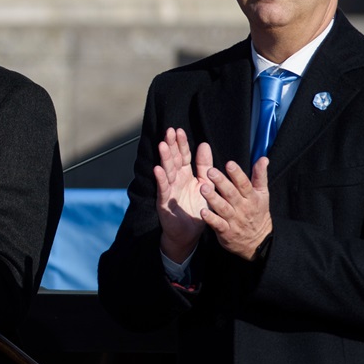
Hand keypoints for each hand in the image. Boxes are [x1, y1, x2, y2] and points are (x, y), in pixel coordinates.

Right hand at [154, 128, 212, 261]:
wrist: (189, 233)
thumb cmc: (196, 208)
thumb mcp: (205, 184)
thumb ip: (204, 166)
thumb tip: (204, 144)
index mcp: (186, 175)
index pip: (183, 156)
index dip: (181, 144)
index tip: (179, 131)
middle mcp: (176, 180)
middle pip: (173, 160)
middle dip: (171, 145)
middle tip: (169, 131)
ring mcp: (169, 190)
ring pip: (167, 171)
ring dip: (165, 158)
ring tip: (163, 145)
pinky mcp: (164, 201)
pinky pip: (163, 188)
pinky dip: (160, 179)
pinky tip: (158, 169)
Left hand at [201, 158, 271, 260]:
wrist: (259, 241)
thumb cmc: (258, 213)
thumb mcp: (262, 195)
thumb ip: (260, 176)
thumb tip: (263, 158)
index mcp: (251, 197)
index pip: (244, 184)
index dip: (237, 174)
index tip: (229, 163)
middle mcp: (242, 208)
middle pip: (232, 194)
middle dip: (221, 182)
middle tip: (210, 171)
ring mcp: (234, 220)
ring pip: (223, 208)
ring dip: (213, 198)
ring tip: (203, 188)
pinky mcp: (226, 231)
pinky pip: (218, 224)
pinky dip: (210, 219)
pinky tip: (202, 212)